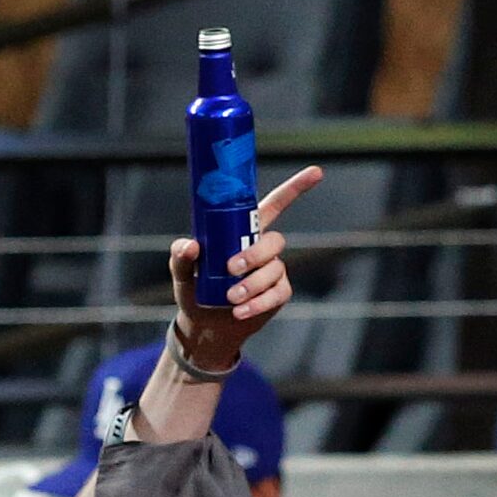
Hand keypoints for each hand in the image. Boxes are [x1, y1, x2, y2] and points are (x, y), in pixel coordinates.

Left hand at [170, 164, 322, 370]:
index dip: (295, 189)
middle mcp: (263, 249)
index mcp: (245, 232)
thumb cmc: (196, 288)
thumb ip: (180, 255)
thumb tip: (190, 247)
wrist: (203, 324)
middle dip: (255, 254)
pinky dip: (257, 303)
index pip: (275, 205)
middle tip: (231, 268)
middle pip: (274, 241)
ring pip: (273, 270)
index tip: (316, 172)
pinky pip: (276, 294)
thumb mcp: (182, 271)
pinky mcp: (277, 293)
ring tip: (229, 297)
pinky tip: (239, 311)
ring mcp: (273, 271)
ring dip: (252, 284)